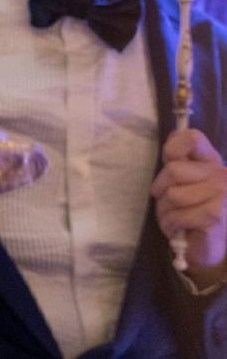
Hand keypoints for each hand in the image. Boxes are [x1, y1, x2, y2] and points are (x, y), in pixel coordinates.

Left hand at [152, 129, 226, 280]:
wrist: (209, 247)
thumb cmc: (192, 212)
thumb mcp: (186, 183)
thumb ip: (182, 161)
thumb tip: (174, 134)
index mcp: (213, 163)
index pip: (192, 138)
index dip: (172, 149)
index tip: (169, 164)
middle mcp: (221, 176)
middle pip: (172, 170)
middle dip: (161, 191)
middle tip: (168, 205)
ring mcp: (222, 195)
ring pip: (172, 195)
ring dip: (165, 212)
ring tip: (175, 219)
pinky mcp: (215, 216)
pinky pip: (176, 215)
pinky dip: (171, 225)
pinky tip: (180, 230)